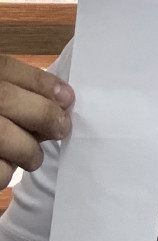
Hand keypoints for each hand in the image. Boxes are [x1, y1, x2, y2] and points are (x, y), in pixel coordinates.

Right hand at [0, 54, 74, 189]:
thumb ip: (17, 93)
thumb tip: (61, 103)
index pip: (5, 68)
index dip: (40, 81)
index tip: (67, 97)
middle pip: (5, 98)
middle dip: (42, 114)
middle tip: (61, 128)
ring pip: (2, 136)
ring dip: (28, 149)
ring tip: (33, 156)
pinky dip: (6, 172)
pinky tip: (6, 167)